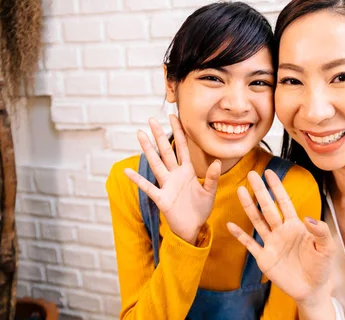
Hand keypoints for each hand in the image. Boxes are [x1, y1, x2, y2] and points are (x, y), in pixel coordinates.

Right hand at [124, 114, 220, 244]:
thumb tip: (217, 162)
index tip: (174, 116)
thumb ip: (212, 177)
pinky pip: (148, 187)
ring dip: (148, 149)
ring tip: (140, 134)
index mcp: (187, 171)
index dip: (179, 132)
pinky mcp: (162, 198)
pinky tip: (127, 171)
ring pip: (156, 164)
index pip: (182, 147)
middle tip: (151, 119)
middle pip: (166, 151)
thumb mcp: (210, 192)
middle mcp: (175, 175)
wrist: (193, 228)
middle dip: (159, 135)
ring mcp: (167, 185)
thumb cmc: (201, 209)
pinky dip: (138, 180)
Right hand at [226, 170, 334, 304]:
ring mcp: (271, 244)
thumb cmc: (321, 266)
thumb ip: (321, 232)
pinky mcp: (264, 259)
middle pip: (267, 208)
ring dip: (249, 207)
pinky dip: (240, 235)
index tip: (269, 173)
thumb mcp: (327, 248)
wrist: (312, 289)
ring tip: (240, 191)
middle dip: (260, 191)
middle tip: (251, 174)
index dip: (277, 188)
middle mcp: (281, 231)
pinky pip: (250, 244)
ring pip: (257, 221)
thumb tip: (307, 218)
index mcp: (296, 226)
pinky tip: (230, 225)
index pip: (284, 202)